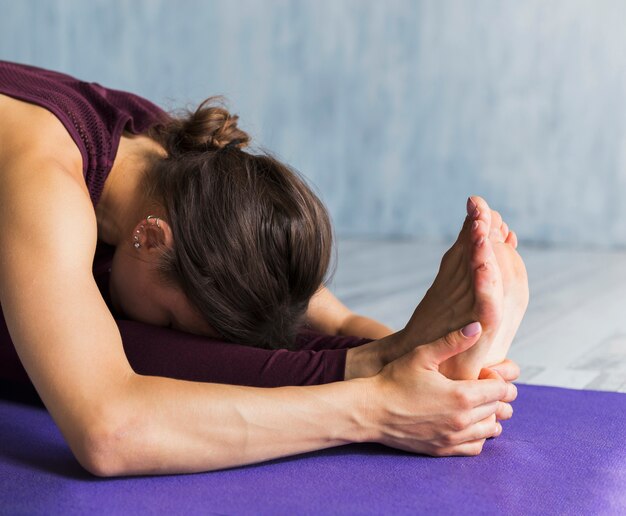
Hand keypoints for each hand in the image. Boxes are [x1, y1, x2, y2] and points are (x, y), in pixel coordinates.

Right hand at [364, 322, 516, 456]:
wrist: (370, 411)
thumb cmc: (394, 379)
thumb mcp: (422, 355)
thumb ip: (453, 341)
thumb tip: (478, 326)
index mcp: (461, 395)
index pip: (501, 389)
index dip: (496, 378)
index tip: (481, 371)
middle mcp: (462, 420)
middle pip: (499, 409)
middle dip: (494, 395)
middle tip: (477, 384)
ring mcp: (453, 438)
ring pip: (491, 429)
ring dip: (489, 415)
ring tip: (473, 403)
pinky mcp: (443, 450)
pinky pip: (476, 447)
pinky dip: (478, 435)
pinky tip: (466, 422)